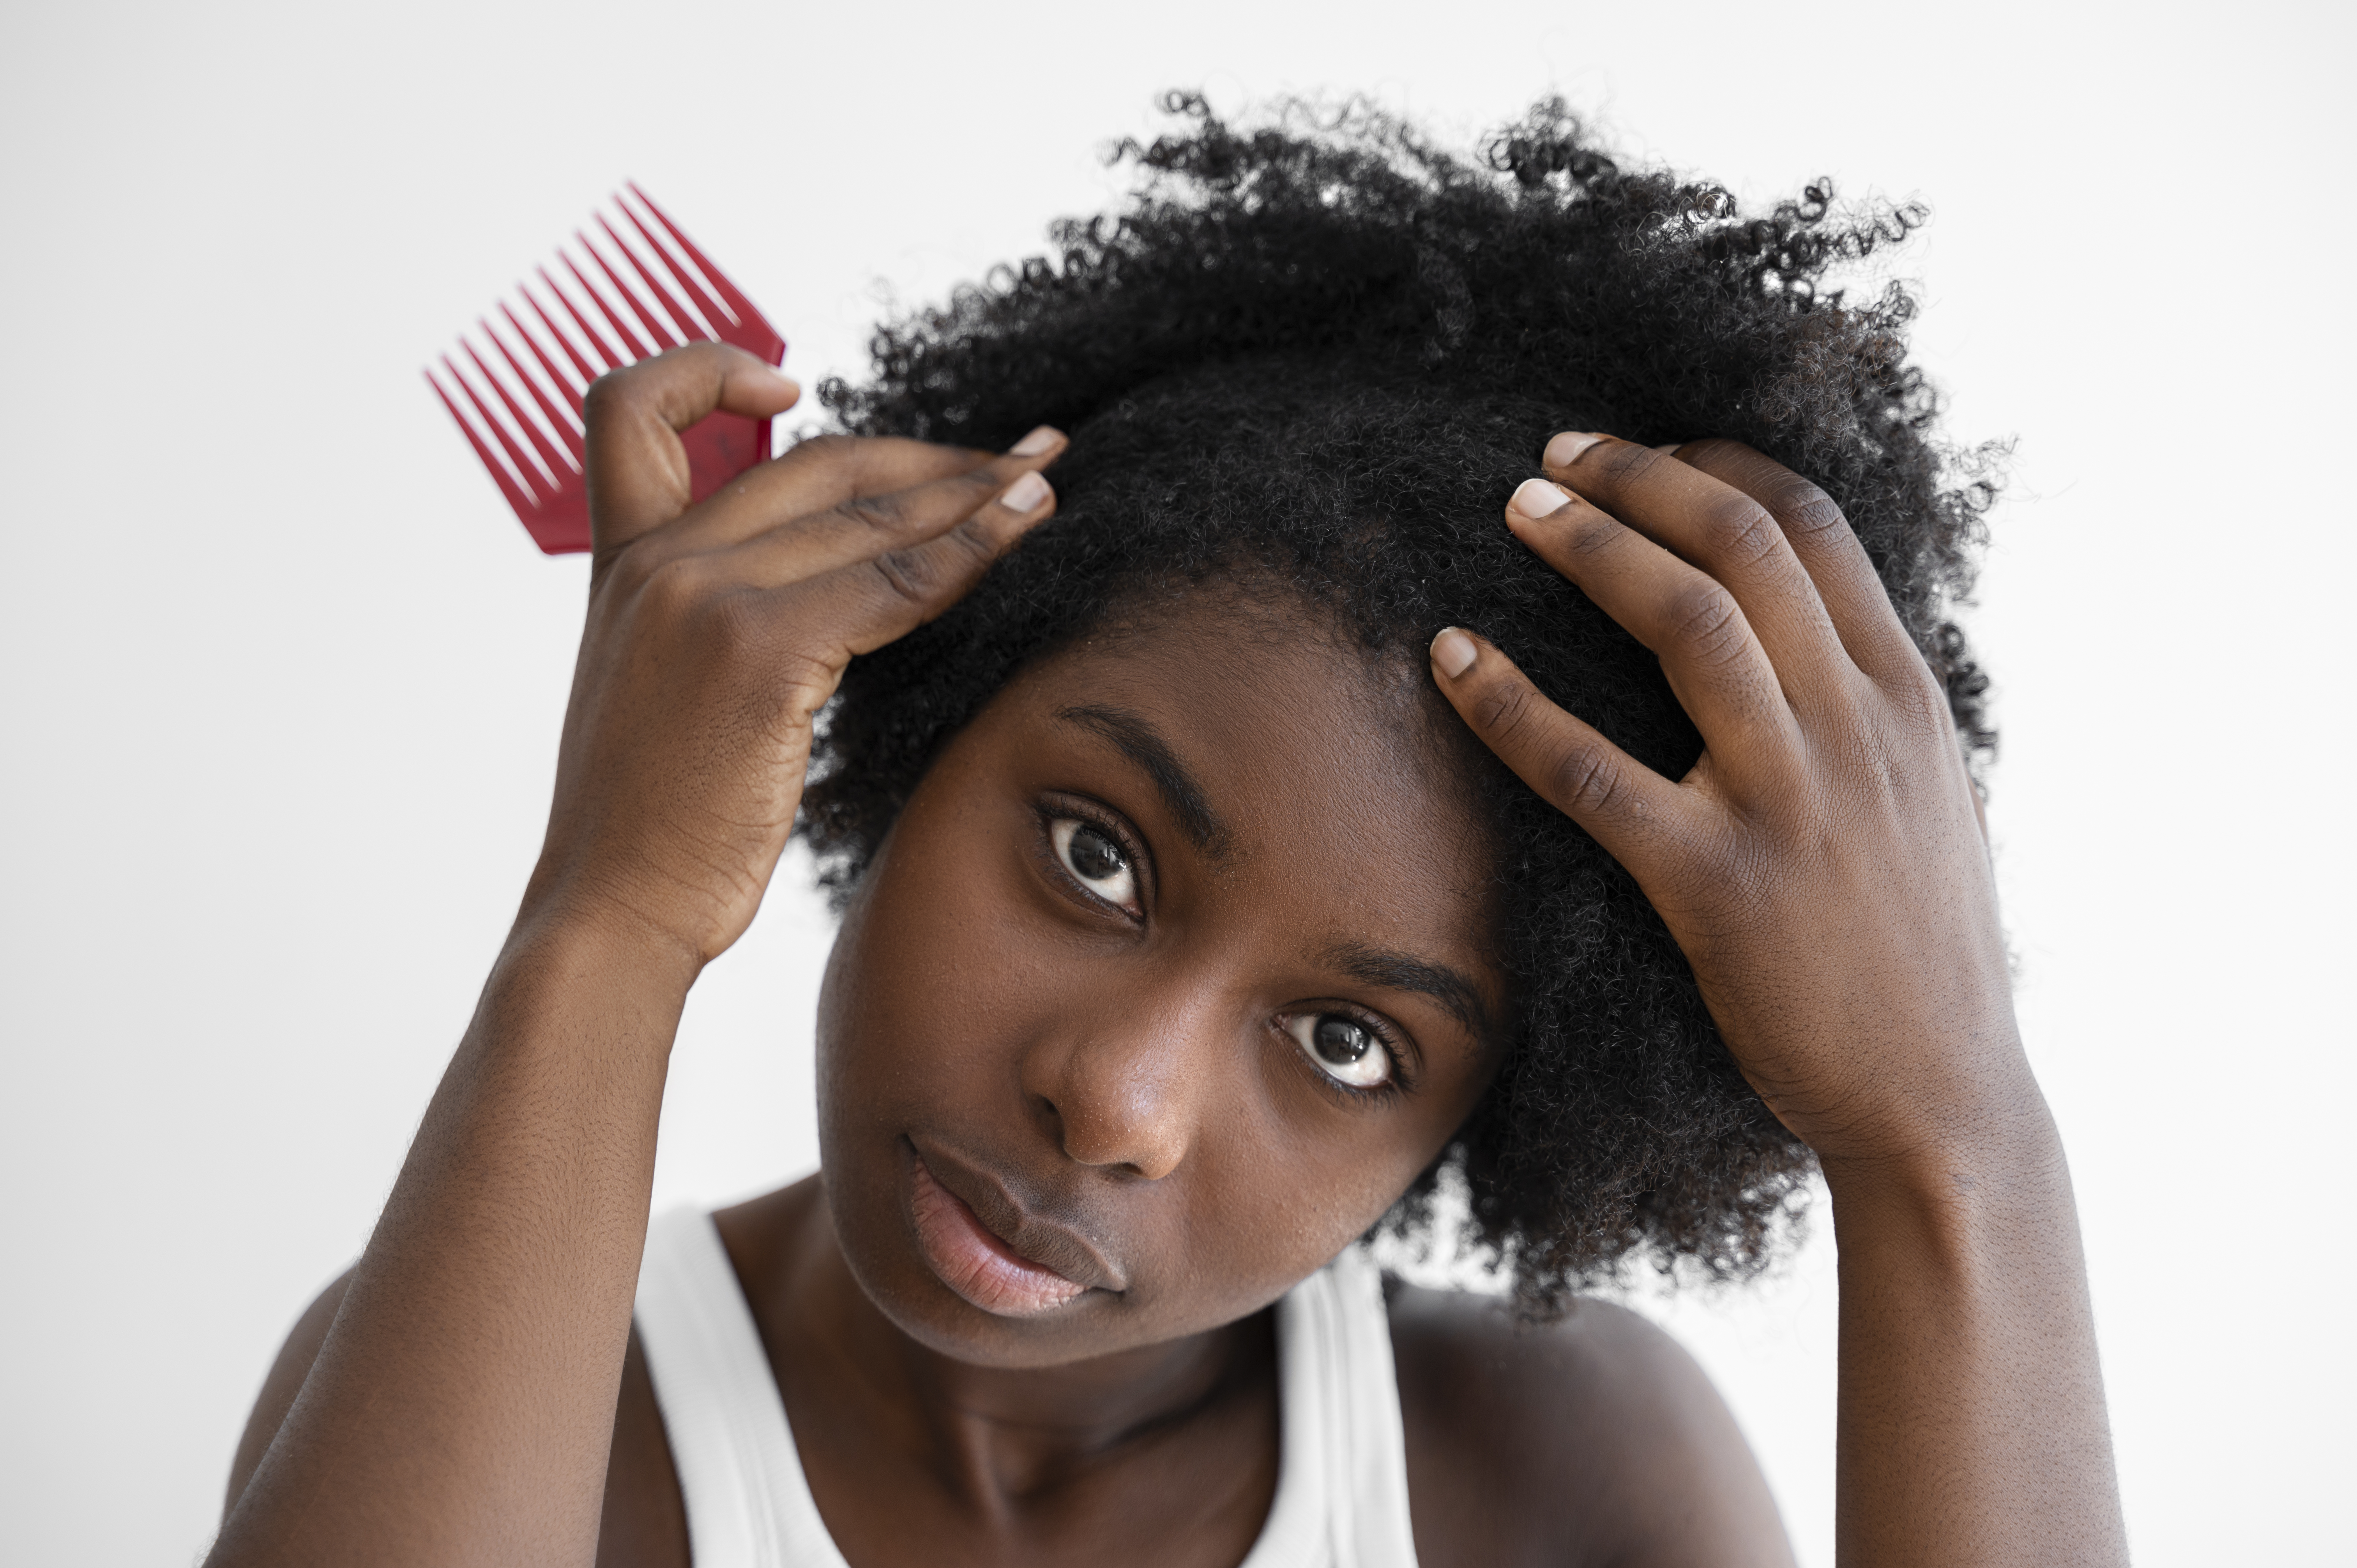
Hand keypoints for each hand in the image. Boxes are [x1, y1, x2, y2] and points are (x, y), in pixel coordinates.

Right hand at [524, 342, 1064, 970]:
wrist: (611, 910)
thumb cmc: (648, 824)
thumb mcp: (656, 691)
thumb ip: (707, 621)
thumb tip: (814, 598)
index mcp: (620, 567)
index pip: (632, 411)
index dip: (710, 372)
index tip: (788, 379)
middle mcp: (657, 563)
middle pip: (814, 461)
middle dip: (927, 454)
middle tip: (1017, 453)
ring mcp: (705, 597)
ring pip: (869, 512)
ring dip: (973, 492)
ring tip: (1045, 483)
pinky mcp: (759, 649)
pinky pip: (893, 582)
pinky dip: (968, 555)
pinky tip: (1021, 540)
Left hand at [1430, 435, 2023, 1169]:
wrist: (1942, 1101)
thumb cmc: (1926, 958)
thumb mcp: (1938, 808)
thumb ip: (1886, 720)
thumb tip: (1838, 652)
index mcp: (1908, 701)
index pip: (1816, 528)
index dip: (1720, 465)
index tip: (1649, 449)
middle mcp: (1857, 730)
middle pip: (1745, 545)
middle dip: (1643, 477)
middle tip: (1555, 455)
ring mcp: (1788, 803)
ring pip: (1687, 623)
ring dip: (1592, 547)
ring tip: (1516, 505)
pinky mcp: (1714, 886)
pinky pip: (1590, 772)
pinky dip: (1511, 704)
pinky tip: (1450, 659)